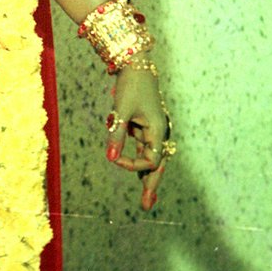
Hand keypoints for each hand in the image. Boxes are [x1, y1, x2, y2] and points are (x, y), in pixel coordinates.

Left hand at [105, 66, 172, 211]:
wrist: (136, 64)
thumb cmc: (130, 85)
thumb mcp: (121, 111)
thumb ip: (117, 135)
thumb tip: (111, 159)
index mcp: (158, 130)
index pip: (149, 160)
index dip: (133, 165)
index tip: (114, 159)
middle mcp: (159, 132)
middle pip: (157, 165)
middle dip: (151, 186)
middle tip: (146, 207)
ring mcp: (153, 130)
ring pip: (151, 159)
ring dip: (147, 178)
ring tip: (146, 200)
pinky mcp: (146, 126)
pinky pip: (144, 149)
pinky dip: (141, 162)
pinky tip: (139, 176)